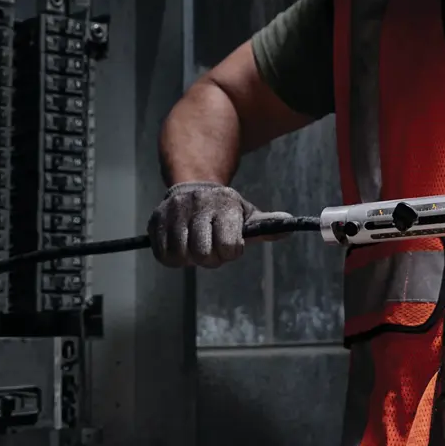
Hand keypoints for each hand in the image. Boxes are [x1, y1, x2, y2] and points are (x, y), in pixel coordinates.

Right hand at [148, 182, 291, 267]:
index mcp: (225, 205)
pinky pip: (162, 254)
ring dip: (190, 260)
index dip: (231, 252)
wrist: (193, 185)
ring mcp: (174, 212)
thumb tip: (288, 227)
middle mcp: (198, 205)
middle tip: (212, 250)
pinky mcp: (156, 220)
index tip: (231, 246)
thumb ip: (266, 226)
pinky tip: (181, 248)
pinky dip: (172, 258)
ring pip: (181, 256)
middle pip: (203, 254)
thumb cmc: (225, 209)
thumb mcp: (247, 214)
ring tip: (195, 248)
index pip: (229, 246)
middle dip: (210, 259)